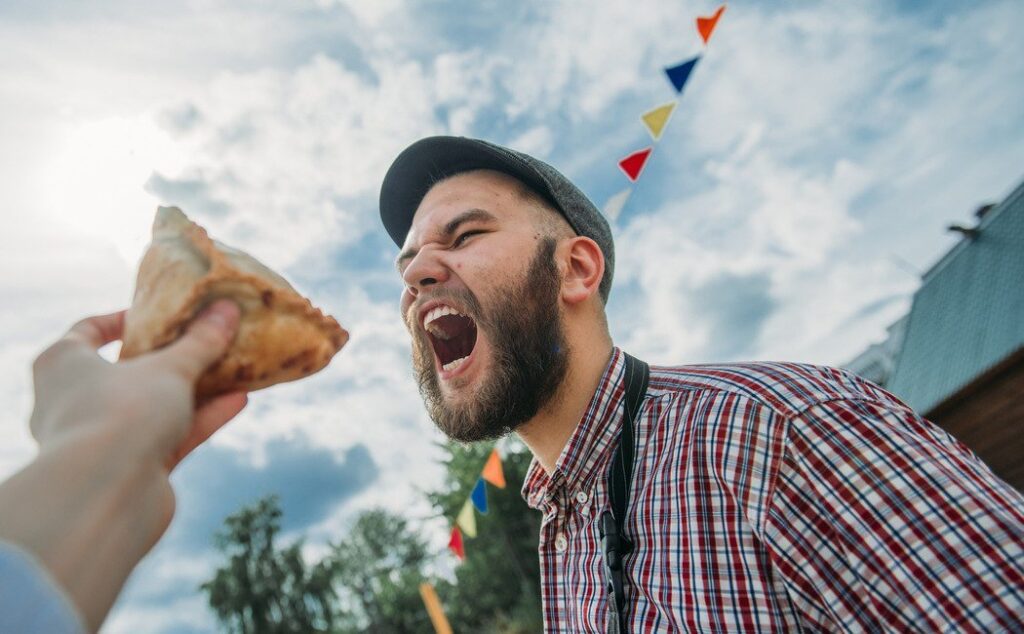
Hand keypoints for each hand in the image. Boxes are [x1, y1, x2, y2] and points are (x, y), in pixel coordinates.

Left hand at [29, 299, 247, 469]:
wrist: (106, 495)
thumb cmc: (122, 412)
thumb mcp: (170, 367)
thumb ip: (201, 340)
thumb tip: (228, 308)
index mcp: (63, 364)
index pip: (89, 331)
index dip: (124, 320)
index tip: (160, 315)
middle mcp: (73, 401)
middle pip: (128, 372)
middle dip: (171, 359)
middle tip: (203, 342)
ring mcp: (102, 439)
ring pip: (153, 407)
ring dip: (195, 391)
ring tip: (234, 370)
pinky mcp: (129, 469)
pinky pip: (169, 436)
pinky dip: (201, 419)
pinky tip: (238, 402)